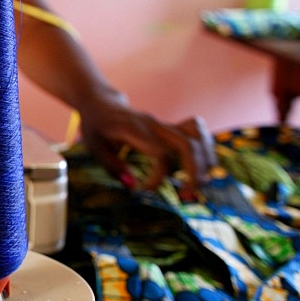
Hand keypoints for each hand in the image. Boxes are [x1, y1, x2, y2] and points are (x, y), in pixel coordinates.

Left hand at [79, 95, 215, 196]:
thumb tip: (132, 186)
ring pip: (197, 137)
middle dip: (194, 173)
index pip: (160, 154)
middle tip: (187, 197)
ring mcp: (164, 123)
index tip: (143, 190)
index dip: (158, 177)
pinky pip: (197, 131)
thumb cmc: (96, 126)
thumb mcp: (93, 146)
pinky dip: (205, 148)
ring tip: (199, 184)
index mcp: (134, 129)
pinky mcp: (170, 126)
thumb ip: (112, 166)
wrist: (100, 103)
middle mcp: (154, 124)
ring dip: (205, 162)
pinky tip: (202, 166)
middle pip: (187, 145)